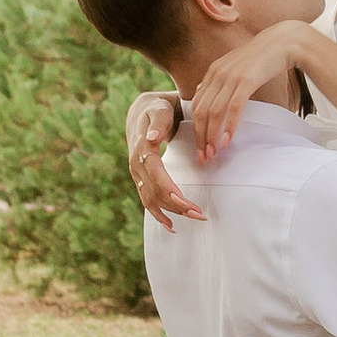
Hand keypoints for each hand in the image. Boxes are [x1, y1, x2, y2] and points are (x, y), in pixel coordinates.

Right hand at [127, 90, 205, 230]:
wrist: (142, 113)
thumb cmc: (156, 109)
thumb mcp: (159, 109)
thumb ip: (159, 122)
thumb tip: (153, 137)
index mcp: (141, 148)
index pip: (154, 173)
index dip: (168, 188)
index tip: (184, 200)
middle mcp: (136, 165)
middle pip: (155, 191)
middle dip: (177, 204)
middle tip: (200, 213)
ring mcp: (137, 175)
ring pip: (152, 199)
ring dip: (173, 212)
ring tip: (195, 217)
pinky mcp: (141, 180)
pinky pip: (147, 201)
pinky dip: (159, 215)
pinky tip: (172, 226)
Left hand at [184, 23, 310, 163]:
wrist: (284, 41)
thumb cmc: (262, 57)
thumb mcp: (236, 66)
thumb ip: (220, 80)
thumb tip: (205, 94)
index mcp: (213, 72)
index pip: (196, 106)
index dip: (195, 129)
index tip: (200, 147)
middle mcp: (218, 74)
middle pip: (201, 112)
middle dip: (200, 137)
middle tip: (205, 157)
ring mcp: (231, 77)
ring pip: (214, 112)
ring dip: (212, 136)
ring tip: (215, 152)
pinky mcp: (246, 80)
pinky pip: (233, 108)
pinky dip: (229, 126)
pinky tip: (228, 140)